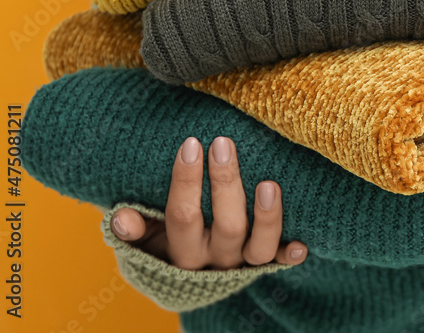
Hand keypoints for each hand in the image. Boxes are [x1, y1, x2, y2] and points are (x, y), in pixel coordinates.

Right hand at [108, 136, 307, 269]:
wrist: (187, 280)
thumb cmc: (164, 243)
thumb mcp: (145, 241)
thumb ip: (134, 230)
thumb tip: (121, 217)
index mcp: (180, 252)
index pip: (182, 216)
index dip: (186, 181)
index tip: (191, 143)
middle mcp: (214, 261)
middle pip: (226, 227)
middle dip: (226, 184)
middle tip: (224, 144)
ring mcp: (241, 263)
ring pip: (258, 248)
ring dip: (267, 218)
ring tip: (269, 184)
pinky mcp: (263, 265)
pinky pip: (279, 262)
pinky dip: (290, 255)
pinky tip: (302, 245)